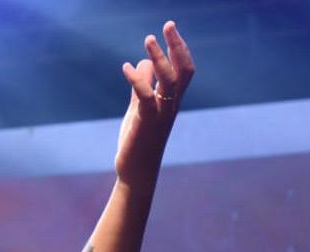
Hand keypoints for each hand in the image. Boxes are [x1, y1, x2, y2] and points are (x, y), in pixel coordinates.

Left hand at [115, 21, 195, 187]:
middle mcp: (171, 105)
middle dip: (176, 46)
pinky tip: (126, 68)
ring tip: (148, 39)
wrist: (135, 170)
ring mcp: (161, 114)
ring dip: (160, 58)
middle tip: (167, 25)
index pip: (184, 70)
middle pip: (182, 71)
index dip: (180, 48)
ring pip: (169, 81)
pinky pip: (146, 97)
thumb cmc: (138, 139)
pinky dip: (137, 80)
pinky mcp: (146, 122)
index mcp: (171, 101)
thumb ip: (141, 87)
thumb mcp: (138, 108)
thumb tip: (143, 62)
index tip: (170, 29)